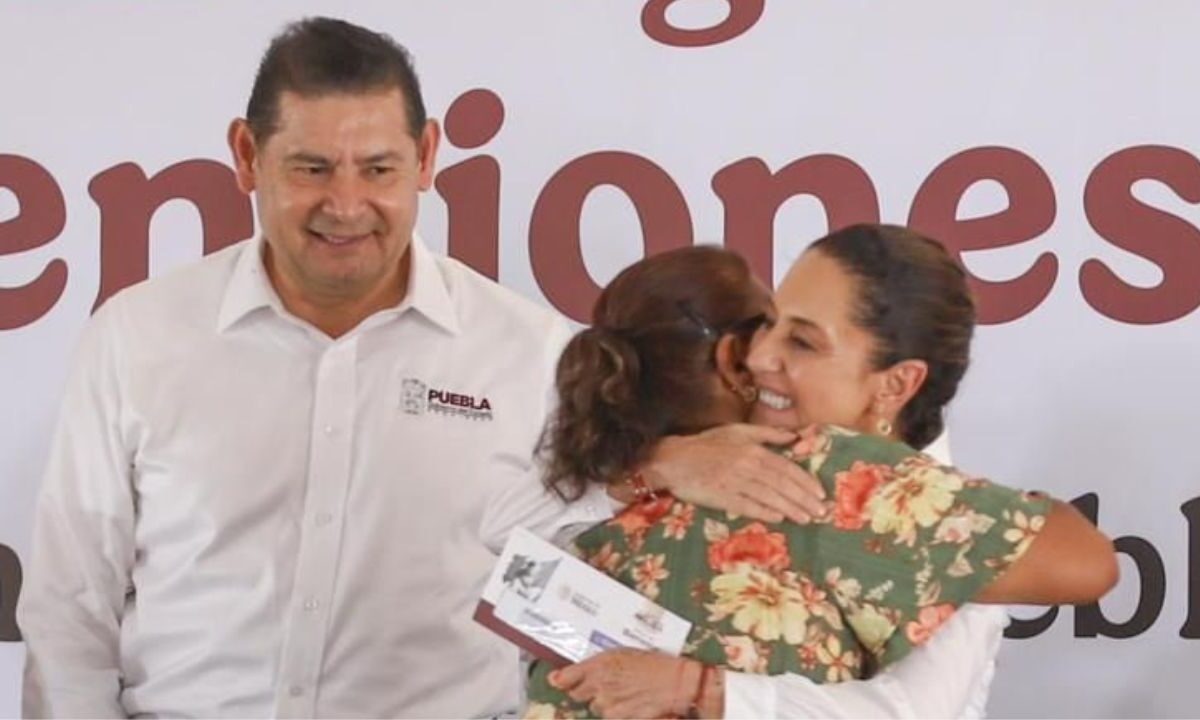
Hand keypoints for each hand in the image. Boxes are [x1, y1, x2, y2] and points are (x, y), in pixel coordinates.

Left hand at [549, 648, 704, 718]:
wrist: (677, 682)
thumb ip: (597, 665)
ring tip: (625, 693)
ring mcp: (608, 703)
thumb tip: (571, 674)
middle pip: (578, 695)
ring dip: (605, 702)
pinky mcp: (618, 716)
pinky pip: (610, 716)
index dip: (561, 681)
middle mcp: (599, 684)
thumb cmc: (654, 664)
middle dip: (587, 691)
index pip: (566, 677)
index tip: (557, 681)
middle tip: (605, 685)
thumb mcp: (624, 654)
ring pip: (596, 707)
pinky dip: (618, 712)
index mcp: (599, 664)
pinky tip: (631, 703)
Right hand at [642, 424, 828, 523]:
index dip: (805, 481)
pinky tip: (779, 519)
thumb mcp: (738, 431)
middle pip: (782, 484)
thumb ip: (767, 434)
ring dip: (790, 509)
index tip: (820, 493)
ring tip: (806, 519)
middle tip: (820, 512)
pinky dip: (764, 512)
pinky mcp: (721, 497)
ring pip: (769, 497)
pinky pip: (747, 506)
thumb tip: (794, 437)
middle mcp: (746, 465)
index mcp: (753, 449)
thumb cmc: (706, 444)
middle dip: (804, 499)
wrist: (674, 459)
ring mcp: (734, 482)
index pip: (786, 467)